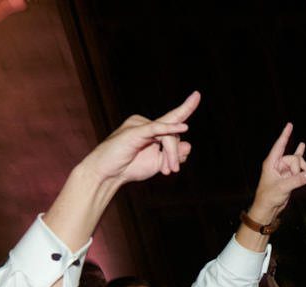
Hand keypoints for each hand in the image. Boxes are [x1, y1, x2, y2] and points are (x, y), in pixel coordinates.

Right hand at [79, 91, 199, 184]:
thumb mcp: (159, 163)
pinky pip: (156, 128)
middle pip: (173, 134)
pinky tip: (183, 127)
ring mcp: (139, 125)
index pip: (173, 119)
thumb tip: (189, 144)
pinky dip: (170, 129)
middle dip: (175, 155)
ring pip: (167, 135)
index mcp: (152, 130)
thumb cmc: (130, 168)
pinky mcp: (134, 131)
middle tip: (171, 170)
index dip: (186, 107)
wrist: (108, 174)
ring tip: (166, 170)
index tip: (197, 95)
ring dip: (170, 155)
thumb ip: (174, 155)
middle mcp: (145, 123)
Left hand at [249, 123, 305, 223]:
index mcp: (271, 163)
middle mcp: (277, 165)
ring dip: (304, 171)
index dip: (285, 135)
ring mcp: (284, 171)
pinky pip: (299, 168)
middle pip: (294, 159)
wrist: (268, 208)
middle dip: (300, 168)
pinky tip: (302, 147)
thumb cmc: (269, 197)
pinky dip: (304, 165)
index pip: (279, 145)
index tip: (290, 124)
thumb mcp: (283, 188)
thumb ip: (297, 180)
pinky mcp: (289, 177)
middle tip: (300, 179)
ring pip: (298, 165)